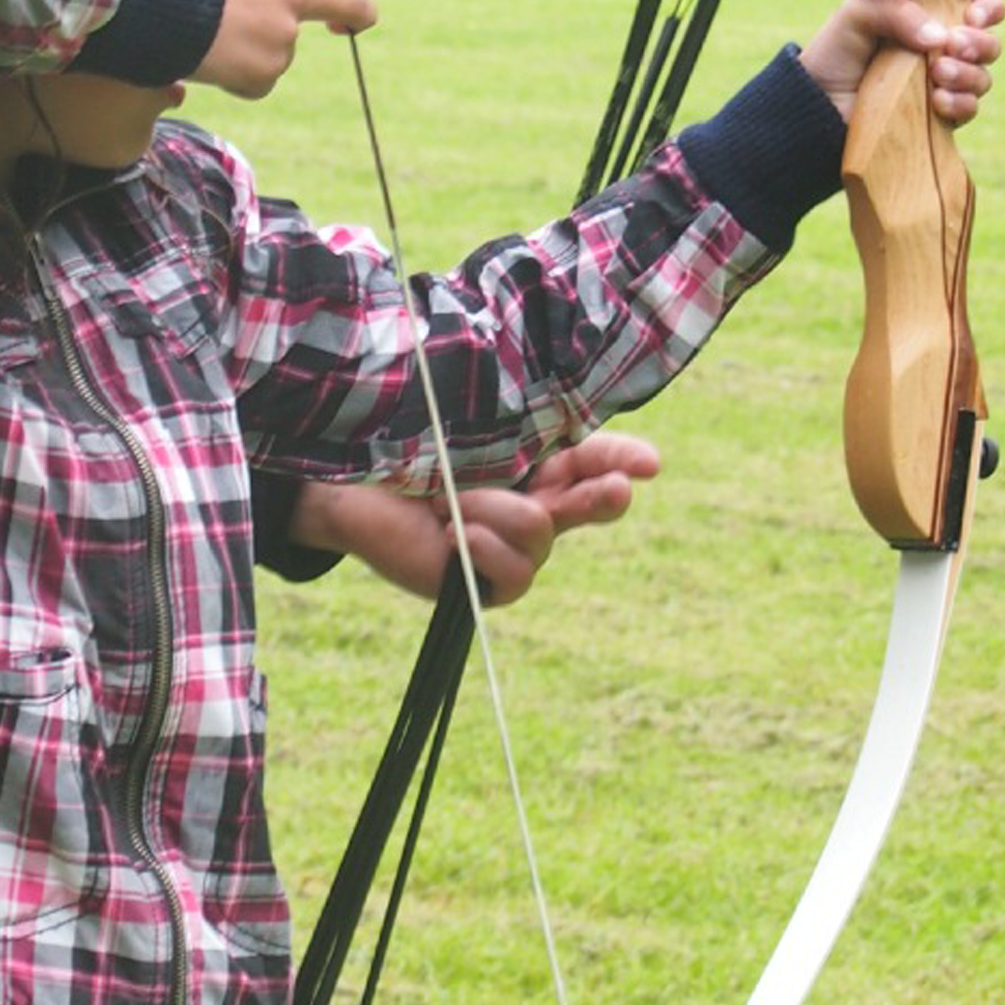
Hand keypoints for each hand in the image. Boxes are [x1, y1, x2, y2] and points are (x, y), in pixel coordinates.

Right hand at [198, 0, 376, 97]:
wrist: (153, 6)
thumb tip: (295, 3)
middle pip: (355, 5)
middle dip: (362, 16)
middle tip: (349, 25)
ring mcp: (284, 36)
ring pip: (285, 52)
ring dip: (258, 52)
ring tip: (216, 35)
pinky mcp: (267, 71)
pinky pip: (260, 81)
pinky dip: (239, 76)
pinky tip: (213, 57)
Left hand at [291, 431, 661, 607]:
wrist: (354, 494)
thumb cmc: (407, 454)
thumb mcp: (463, 434)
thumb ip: (508, 430)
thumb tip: (552, 420)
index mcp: (536, 462)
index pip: (591, 457)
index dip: (623, 458)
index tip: (650, 463)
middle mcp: (537, 505)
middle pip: (593, 500)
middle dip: (609, 491)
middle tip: (621, 487)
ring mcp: (519, 548)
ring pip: (539, 528)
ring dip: (489, 508)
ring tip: (448, 504)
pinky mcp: (495, 585)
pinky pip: (517, 569)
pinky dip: (481, 545)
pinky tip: (451, 536)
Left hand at [799, 0, 1004, 125]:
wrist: (816, 103)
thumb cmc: (835, 52)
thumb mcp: (858, 13)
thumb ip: (896, 11)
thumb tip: (939, 36)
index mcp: (930, 16)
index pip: (979, 6)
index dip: (988, 8)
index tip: (974, 14)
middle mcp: (943, 49)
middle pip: (989, 43)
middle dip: (980, 43)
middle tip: (953, 44)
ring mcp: (943, 83)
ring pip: (983, 77)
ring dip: (969, 73)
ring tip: (938, 72)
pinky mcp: (938, 115)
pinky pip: (969, 108)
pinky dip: (961, 103)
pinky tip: (937, 101)